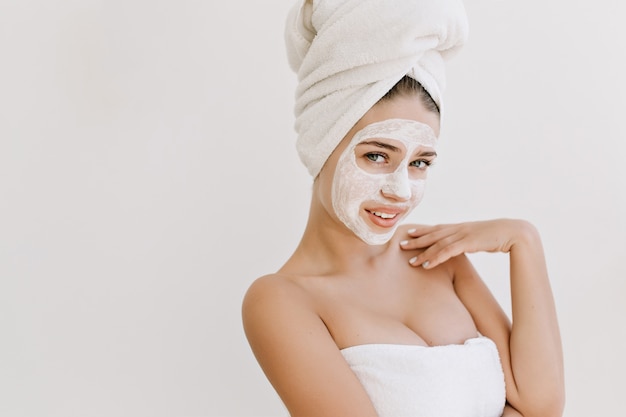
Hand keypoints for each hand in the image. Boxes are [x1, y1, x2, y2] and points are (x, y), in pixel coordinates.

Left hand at [400, 219, 533, 267]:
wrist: (516, 232)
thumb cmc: (500, 236)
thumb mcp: (481, 237)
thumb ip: (470, 240)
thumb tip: (465, 245)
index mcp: (462, 227)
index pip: (438, 227)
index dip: (422, 230)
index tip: (409, 232)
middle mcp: (459, 228)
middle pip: (433, 234)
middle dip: (416, 239)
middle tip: (400, 244)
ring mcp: (463, 234)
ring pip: (437, 243)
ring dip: (422, 252)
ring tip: (410, 261)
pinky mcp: (468, 242)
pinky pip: (448, 251)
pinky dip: (436, 258)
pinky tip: (426, 265)